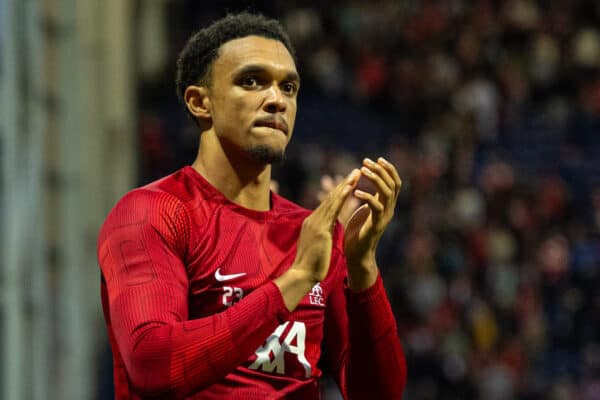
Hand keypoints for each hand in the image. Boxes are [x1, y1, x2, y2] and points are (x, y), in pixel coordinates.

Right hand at [274, 169, 359, 310]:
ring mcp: (316, 223)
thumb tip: (327, 230)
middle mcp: (313, 219)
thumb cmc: (310, 265)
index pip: (328, 204)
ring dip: (345, 186)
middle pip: (330, 198)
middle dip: (344, 184)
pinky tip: (349, 188)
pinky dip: (341, 197)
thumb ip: (322, 234)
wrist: (302, 275)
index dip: (339, 192)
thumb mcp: (317, 245)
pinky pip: (333, 210)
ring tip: (355, 174)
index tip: (349, 182)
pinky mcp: (321, 229)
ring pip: (332, 200)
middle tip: (355, 171)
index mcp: (312, 223)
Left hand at [344, 157, 401, 289]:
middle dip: (381, 170)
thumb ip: (367, 196)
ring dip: (375, 179)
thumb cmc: (357, 232)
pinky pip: (376, 207)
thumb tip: (361, 181)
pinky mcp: (376, 225)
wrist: (357, 254)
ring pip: (387, 193)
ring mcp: (384, 217)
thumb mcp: (363, 210)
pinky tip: (356, 192)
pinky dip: (367, 197)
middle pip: (393, 184)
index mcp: (386, 205)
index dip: (388, 169)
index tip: (377, 159)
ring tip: (362, 171)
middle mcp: (389, 209)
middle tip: (366, 162)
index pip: (395, 182)